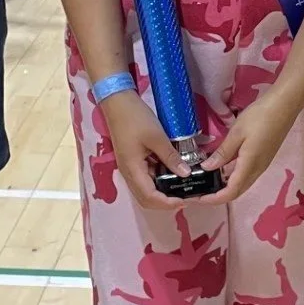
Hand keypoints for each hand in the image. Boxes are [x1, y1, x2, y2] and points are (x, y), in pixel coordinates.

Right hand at [101, 89, 189, 210]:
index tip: (186, 199)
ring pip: (146, 190)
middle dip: (165, 203)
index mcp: (133, 170)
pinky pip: (146, 178)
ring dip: (162, 193)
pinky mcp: (133, 161)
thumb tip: (186, 174)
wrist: (118, 102)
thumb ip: (171, 157)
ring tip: (181, 187)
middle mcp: (129, 174)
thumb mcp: (157, 137)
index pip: (150, 197)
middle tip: (185, 196)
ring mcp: (130, 168)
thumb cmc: (135, 118)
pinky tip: (172, 174)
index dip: (168, 203)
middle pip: (146, 199)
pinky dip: (159, 181)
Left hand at [198, 88, 300, 204]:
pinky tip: (221, 166)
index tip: (197, 197)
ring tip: (206, 179)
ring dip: (225, 185)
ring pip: (241, 183)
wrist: (285, 105)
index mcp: (250, 166)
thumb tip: (207, 168)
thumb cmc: (260, 116)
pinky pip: (245, 173)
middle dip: (217, 195)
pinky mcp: (263, 157)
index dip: (213, 199)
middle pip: (236, 191)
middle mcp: (257, 170)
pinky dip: (232, 175)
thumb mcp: (237, 133)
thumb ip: (223, 153)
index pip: (230, 192)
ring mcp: (261, 164)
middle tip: (198, 189)